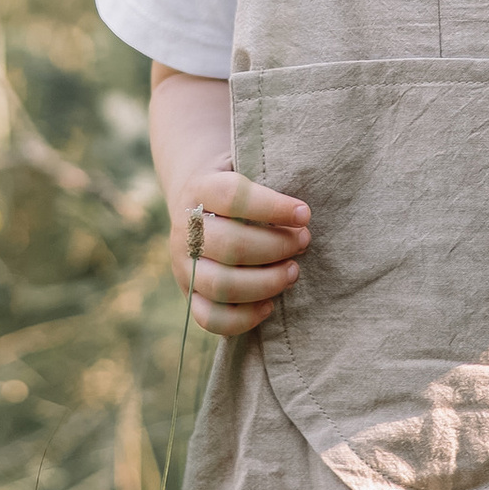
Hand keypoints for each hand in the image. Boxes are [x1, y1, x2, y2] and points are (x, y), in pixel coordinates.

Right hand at [170, 167, 310, 335]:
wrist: (195, 205)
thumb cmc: (237, 191)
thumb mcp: (246, 171)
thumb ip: (270, 184)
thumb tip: (301, 217)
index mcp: (200, 190)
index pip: (233, 197)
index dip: (272, 207)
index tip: (305, 214)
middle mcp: (186, 230)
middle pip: (230, 246)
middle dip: (276, 247)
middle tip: (304, 242)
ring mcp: (184, 265)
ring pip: (221, 285)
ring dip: (266, 282)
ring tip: (293, 272)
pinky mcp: (189, 294)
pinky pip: (210, 318)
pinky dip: (244, 318)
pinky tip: (270, 305)